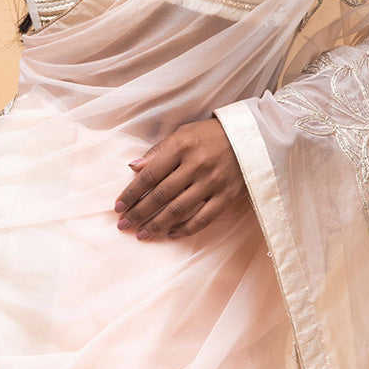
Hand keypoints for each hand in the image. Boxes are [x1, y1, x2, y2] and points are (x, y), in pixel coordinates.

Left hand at [113, 117, 247, 240]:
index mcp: (182, 147)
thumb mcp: (183, 134)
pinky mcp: (227, 196)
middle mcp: (196, 165)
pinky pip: (204, 218)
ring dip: (157, 224)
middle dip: (139, 212)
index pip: (150, 174)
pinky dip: (186, 229)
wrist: (250, 137)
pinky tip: (171, 234)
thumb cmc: (210, 135)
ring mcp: (213, 182)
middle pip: (161, 195)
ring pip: (179, 209)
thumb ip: (158, 151)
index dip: (132, 192)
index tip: (118, 206)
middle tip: (124, 225)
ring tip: (142, 234)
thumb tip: (133, 168)